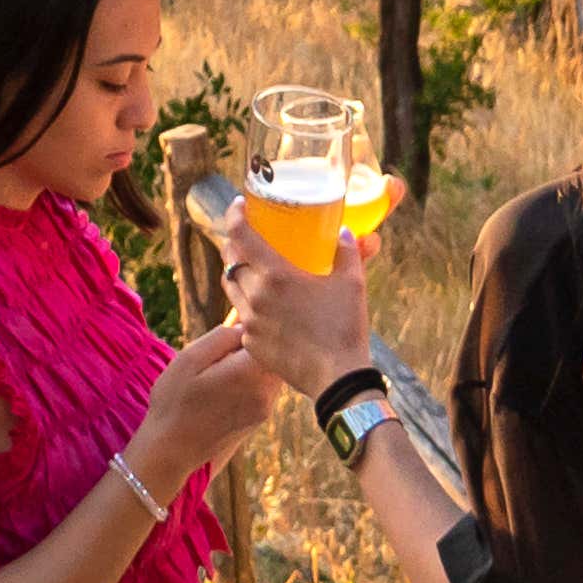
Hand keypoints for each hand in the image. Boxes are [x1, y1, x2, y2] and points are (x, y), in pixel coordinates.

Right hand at [127, 318, 294, 485]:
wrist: (172, 449)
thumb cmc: (174, 400)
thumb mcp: (189, 358)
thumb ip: (222, 337)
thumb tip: (246, 326)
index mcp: (248, 373)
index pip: (269, 335)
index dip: (255, 324)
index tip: (237, 319)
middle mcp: (265, 392)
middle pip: (274, 353)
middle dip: (257, 342)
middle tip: (226, 343)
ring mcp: (265, 408)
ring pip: (271, 369)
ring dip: (253, 361)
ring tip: (222, 364)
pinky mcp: (261, 418)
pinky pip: (265, 386)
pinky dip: (251, 377)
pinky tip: (225, 383)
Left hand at [223, 221, 379, 396]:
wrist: (337, 378)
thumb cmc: (345, 328)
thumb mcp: (352, 284)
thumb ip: (347, 252)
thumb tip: (345, 233)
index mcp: (275, 275)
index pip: (240, 235)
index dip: (235, 215)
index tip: (239, 205)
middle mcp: (255, 296)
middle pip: (230, 260)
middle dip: (235, 245)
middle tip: (248, 239)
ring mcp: (250, 322)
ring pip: (230, 288)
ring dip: (237, 274)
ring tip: (252, 269)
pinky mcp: (252, 343)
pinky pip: (241, 317)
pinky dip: (247, 305)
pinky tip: (265, 307)